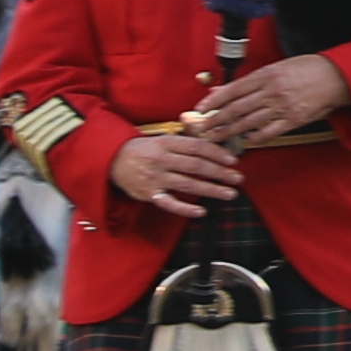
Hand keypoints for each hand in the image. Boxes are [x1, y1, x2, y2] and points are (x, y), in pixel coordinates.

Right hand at [106, 123, 240, 219]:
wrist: (112, 160)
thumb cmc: (145, 149)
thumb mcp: (163, 138)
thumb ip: (186, 140)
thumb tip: (213, 139)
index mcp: (166, 143)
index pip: (197, 147)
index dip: (217, 153)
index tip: (233, 160)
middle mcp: (162, 160)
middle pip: (196, 167)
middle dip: (220, 173)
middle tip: (238, 178)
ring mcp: (155, 178)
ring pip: (187, 185)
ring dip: (211, 190)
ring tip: (230, 193)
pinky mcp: (149, 194)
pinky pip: (169, 203)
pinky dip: (185, 209)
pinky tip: (201, 211)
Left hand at [189, 52, 341, 146]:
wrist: (339, 77)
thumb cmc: (310, 69)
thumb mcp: (278, 67)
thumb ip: (251, 81)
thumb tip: (224, 88)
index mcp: (267, 75)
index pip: (233, 90)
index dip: (213, 100)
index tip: (199, 108)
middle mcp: (272, 92)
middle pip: (236, 109)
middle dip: (215, 120)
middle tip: (201, 128)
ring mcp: (283, 107)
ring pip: (248, 123)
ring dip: (229, 131)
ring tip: (216, 137)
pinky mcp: (294, 120)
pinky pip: (268, 133)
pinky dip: (254, 138)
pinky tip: (246, 139)